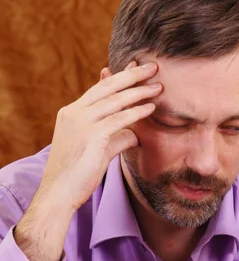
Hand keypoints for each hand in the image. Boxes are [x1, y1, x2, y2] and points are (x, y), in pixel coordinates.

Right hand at [39, 61, 161, 210]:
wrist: (58, 193)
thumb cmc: (76, 176)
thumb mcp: (96, 151)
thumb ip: (114, 138)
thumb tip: (135, 134)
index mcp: (71, 113)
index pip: (98, 90)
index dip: (119, 78)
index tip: (135, 68)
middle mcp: (74, 113)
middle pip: (107, 87)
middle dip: (132, 75)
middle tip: (152, 66)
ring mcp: (81, 123)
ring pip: (115, 100)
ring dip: (139, 92)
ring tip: (157, 86)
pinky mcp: (91, 136)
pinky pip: (119, 119)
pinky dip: (136, 112)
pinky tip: (150, 108)